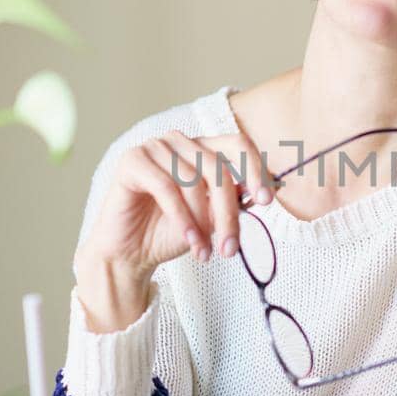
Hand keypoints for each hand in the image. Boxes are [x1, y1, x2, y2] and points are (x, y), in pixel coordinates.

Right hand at [74, 130, 272, 328]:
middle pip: (217, 169)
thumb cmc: (170, 232)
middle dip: (228, 213)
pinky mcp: (133, 161)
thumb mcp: (210, 219)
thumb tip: (258, 193)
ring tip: (205, 252)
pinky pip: (167, 188)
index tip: (266, 200)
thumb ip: (232, 202)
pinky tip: (190, 241)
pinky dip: (182, 218)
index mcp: (203, 149)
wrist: (130, 254)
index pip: (238, 144)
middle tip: (231, 248)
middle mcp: (181, 142)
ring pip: (193, 181)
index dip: (255, 170)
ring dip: (202, 222)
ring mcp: (155, 147)